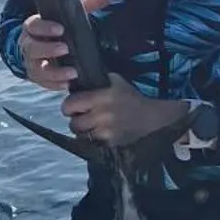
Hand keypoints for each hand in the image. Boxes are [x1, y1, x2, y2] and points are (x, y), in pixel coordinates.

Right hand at [21, 0, 114, 92]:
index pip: (33, 25)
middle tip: (65, 48)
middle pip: (31, 48)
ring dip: (53, 72)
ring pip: (37, 69)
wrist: (49, 47)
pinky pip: (43, 83)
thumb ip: (91, 3)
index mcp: (34, 27)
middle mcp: (29, 45)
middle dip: (47, 49)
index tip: (60, 29)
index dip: (44, 27)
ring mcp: (32, 63)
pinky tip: (67, 85)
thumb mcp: (73, 15)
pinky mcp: (38, 78)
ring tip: (72, 73)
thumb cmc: (62, 27)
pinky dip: (55, 85)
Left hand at [62, 78, 189, 148]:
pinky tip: (100, 133)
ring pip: (82, 135)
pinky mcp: (111, 142)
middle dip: (75, 120)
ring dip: (83, 131)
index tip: (72, 106)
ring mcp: (106, 131)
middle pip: (73, 123)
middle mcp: (101, 115)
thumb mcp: (117, 81)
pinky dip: (94, 139)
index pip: (70, 104)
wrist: (151, 116)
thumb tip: (82, 76)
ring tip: (89, 126)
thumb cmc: (132, 97)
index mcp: (100, 98)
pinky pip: (94, 143)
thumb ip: (100, 78)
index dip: (68, 106)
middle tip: (80, 118)